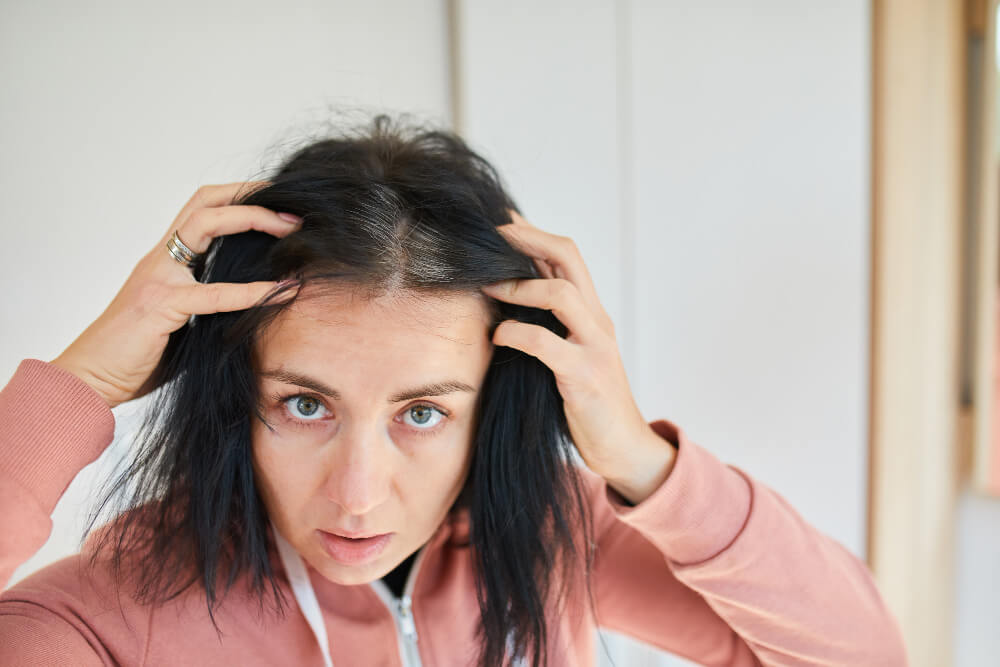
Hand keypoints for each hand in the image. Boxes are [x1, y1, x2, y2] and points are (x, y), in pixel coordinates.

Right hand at [51, 182, 301, 408]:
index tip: (279, 205)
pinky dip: (251, 291)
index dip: (239, 197)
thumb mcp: (180, 320)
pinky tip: (280, 292)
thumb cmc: (137, 355)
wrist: (89, 378)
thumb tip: (254, 302)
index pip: (202, 208)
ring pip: (204, 224)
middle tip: (292, 211)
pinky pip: (213, 293)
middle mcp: (161, 260)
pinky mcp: (160, 306)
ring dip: (251, 220)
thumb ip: (208, 303)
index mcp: (166, 261)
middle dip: (250, 196)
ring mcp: (158, 277)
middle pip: (204, 202)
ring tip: (291, 232)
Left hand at [481, 211, 675, 504]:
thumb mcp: (569, 355)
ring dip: (520, 285)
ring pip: (562, 294)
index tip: (502, 221)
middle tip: (492, 233)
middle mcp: (598, 322)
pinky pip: (548, 345)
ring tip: (488, 285)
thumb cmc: (586, 402)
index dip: (534, 233)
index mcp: (592, 313)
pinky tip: (498, 335)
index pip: (567, 256)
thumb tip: (504, 301)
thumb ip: (548, 327)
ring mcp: (595, 347)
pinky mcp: (585, 377)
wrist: (622, 447)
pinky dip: (519, 333)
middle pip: (569, 258)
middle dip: (528, 238)